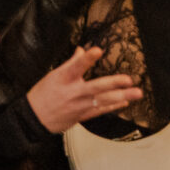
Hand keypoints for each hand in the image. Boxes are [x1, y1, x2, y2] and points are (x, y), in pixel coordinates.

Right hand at [25, 45, 141, 134]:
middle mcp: (73, 92)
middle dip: (113, 83)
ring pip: (102, 101)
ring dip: (121, 97)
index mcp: (63, 79)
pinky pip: (100, 111)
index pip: (75, 66)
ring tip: (136, 93)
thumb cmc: (42, 95)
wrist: (34, 118)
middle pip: (95, 87)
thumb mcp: (53, 75)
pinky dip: (113, 107)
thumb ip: (71, 62)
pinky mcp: (81, 116)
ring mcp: (78, 106)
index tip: (97, 50)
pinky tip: (125, 102)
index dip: (86, 58)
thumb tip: (82, 50)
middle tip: (128, 80)